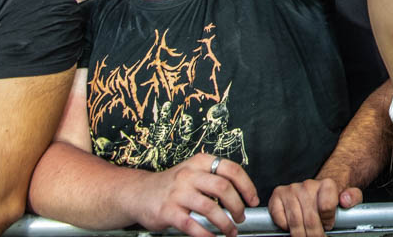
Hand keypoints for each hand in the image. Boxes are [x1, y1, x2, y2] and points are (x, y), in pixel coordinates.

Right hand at [130, 153, 258, 236]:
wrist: (139, 193)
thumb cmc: (171, 184)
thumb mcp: (193, 171)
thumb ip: (214, 177)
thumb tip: (243, 192)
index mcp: (200, 162)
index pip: (231, 169)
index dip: (247, 186)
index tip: (253, 199)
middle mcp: (189, 175)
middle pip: (223, 188)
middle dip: (238, 206)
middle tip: (241, 217)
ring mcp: (177, 193)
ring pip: (210, 208)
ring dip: (225, 223)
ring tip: (230, 230)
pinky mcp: (168, 212)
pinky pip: (192, 225)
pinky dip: (206, 234)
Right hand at [269, 177, 361, 236]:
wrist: (317, 189)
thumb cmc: (331, 197)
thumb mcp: (349, 197)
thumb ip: (353, 197)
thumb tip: (345, 200)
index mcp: (326, 184)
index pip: (326, 206)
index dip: (328, 221)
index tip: (328, 226)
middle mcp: (308, 185)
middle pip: (310, 219)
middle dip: (315, 234)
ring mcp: (292, 189)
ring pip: (295, 221)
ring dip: (301, 234)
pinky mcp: (278, 195)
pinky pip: (280, 218)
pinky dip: (286, 227)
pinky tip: (293, 226)